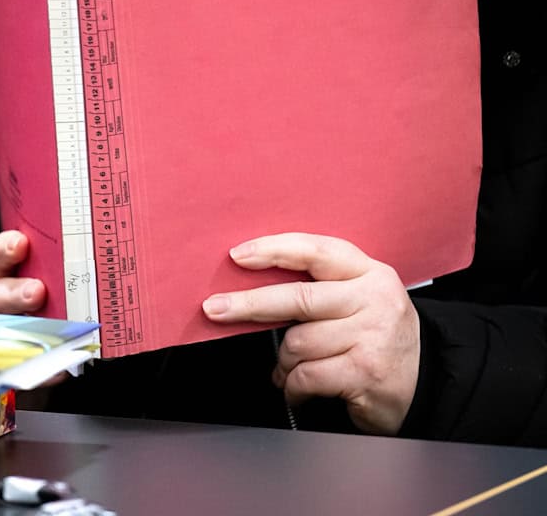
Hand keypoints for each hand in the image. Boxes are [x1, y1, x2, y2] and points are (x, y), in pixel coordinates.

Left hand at [201, 233, 419, 434]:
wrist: (426, 386)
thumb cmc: (376, 338)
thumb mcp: (359, 300)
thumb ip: (319, 288)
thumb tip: (250, 287)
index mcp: (369, 273)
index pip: (316, 251)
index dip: (273, 250)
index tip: (237, 256)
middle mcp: (375, 299)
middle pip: (298, 298)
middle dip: (249, 305)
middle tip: (215, 309)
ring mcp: (373, 336)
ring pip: (297, 343)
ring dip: (283, 363)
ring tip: (290, 370)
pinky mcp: (365, 372)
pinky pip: (306, 376)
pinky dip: (292, 387)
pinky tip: (298, 390)